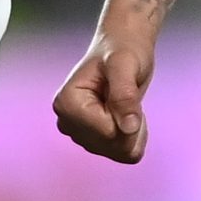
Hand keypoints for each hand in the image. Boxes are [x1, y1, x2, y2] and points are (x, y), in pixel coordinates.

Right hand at [52, 23, 154, 162]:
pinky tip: (126, 113)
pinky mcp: (93, 141)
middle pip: (114, 145)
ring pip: (120, 152)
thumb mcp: (125, 64)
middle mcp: (68, 123)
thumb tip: (129, 128)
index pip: (108, 132)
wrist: (122, 46)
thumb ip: (125, 95)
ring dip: (133, 128)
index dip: (126, 114)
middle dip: (130, 123)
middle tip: (126, 93)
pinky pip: (125, 155)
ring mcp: (80, 134)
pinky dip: (134, 137)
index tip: (122, 88)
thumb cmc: (122, 49)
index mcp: (67, 104)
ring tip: (125, 101)